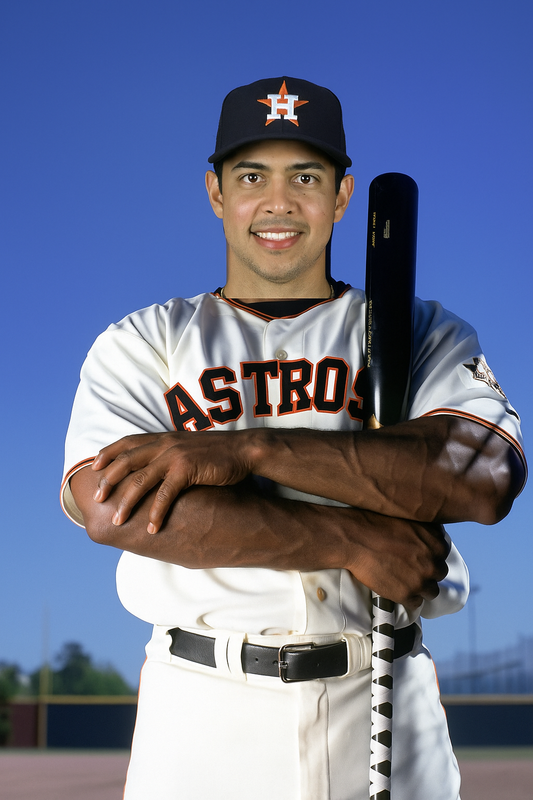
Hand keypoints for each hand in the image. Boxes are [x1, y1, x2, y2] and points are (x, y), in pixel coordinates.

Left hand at [91, 431, 253, 532]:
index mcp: (162, 438)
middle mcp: (164, 444)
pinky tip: (151, 528)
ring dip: (127, 502)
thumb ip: (168, 453)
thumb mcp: (187, 447)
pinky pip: (165, 494)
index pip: (127, 442)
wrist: (243, 450)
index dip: (109, 453)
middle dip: (109, 481)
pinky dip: (156, 512)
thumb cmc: (216, 452)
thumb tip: (153, 468)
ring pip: (140, 480)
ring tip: (117, 521)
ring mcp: (174, 456)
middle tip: (97, 499)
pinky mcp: (187, 470)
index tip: (94, 467)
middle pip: (127, 462)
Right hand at [342, 512, 449, 609]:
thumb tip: (432, 537)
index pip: (443, 554)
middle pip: (439, 573)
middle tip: (412, 568)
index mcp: (436, 543)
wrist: (356, 539)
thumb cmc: (377, 524)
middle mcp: (433, 562)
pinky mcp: (406, 594)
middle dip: (428, 571)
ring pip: (431, 591)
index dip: (431, 555)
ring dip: (421, 587)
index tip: (420, 555)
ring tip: (407, 582)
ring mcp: (420, 580)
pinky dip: (408, 598)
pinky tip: (398, 589)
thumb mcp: (409, 519)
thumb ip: (426, 531)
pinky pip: (415, 603)